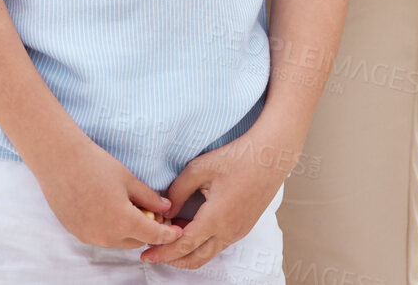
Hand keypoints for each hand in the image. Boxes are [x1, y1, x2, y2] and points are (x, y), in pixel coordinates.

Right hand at [32, 134, 178, 251]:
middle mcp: (106, 236)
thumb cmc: (95, 164)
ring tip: (128, 207)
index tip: (178, 232)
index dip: (168, 235)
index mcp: (123, 221)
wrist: (60, 160)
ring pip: (117, 241)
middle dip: (147, 231)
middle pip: (136, 241)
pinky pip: (100, 237)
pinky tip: (107, 207)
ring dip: (128, 231)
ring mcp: (90, 237)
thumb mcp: (128, 179)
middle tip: (152, 213)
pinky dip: (110, 228)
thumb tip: (165, 208)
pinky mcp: (77, 233)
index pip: (153, 235)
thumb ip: (149, 197)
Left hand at [138, 130, 290, 268]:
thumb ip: (179, 190)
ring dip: (187, 252)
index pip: (183, 245)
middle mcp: (227, 232)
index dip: (162, 252)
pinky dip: (201, 243)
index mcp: (215, 219)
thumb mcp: (200, 168)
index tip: (146, 254)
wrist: (270, 157)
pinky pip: (218, 244)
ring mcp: (237, 232)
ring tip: (170, 237)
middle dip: (172, 259)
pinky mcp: (243, 227)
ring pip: (207, 253)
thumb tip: (165, 211)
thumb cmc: (237, 158)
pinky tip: (190, 227)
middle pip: (195, 259)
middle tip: (154, 252)